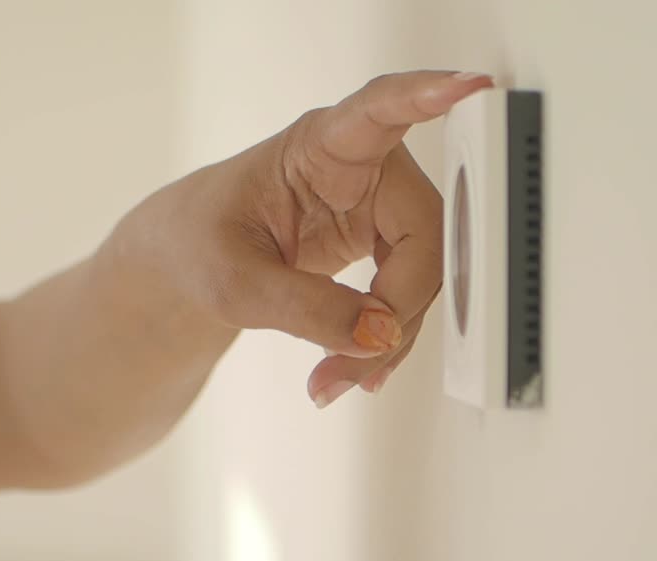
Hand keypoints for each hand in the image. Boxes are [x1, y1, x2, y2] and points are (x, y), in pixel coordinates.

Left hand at [153, 70, 493, 407]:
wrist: (189, 263)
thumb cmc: (199, 244)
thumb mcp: (234, 283)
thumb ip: (306, 308)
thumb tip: (378, 333)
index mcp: (317, 146)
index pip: (378, 112)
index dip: (425, 96)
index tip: (467, 86)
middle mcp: (361, 167)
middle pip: (423, 229)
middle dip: (397, 305)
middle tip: (358, 361)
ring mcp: (377, 205)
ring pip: (422, 270)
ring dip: (389, 334)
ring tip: (338, 378)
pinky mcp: (381, 242)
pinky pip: (407, 292)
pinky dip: (385, 337)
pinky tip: (358, 366)